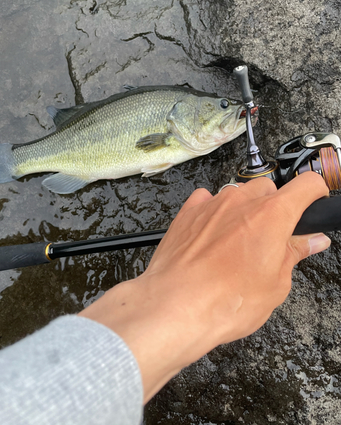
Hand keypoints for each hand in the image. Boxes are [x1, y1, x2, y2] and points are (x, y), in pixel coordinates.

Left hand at [79, 172, 330, 401]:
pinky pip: (207, 200)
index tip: (313, 202)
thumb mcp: (275, 284)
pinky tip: (212, 238)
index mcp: (272, 215)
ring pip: (237, 194)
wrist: (176, 306)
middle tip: (270, 239)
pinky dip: (214, 213)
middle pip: (268, 189)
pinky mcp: (188, 211)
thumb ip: (294, 254)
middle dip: (274, 208)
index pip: (306, 185)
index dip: (315, 192)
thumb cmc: (226, 300)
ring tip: (237, 244)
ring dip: (243, 211)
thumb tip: (311, 241)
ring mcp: (212, 203)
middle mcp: (241, 200)